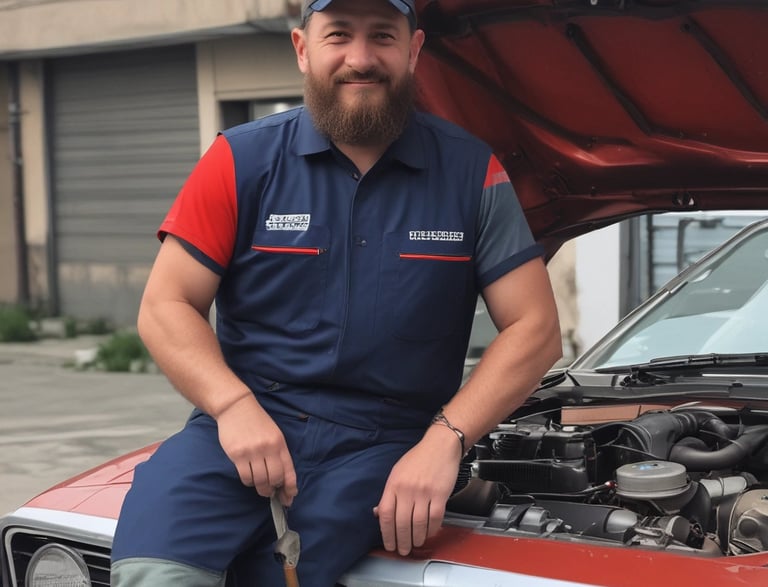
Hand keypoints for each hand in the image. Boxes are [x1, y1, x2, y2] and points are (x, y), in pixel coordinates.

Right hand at [215, 394, 297, 505]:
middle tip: (271, 493)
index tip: (290, 497)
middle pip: (275, 478)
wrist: (236, 407)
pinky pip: (245, 477)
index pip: (289, 470)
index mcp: (280, 443)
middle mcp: (268, 448)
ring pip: (260, 481)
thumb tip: (281, 477)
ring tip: (262, 488)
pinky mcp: (238, 455)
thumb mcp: (274, 434)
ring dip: (262, 489)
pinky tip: (250, 479)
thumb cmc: (257, 421)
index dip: (290, 488)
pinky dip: (249, 482)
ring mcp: (253, 452)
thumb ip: (278, 453)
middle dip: (274, 490)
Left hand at [374, 426, 461, 554]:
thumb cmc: (419, 458)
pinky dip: (431, 530)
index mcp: (394, 484)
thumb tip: (379, 513)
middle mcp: (407, 489)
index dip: (386, 533)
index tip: (388, 543)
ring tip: (415, 544)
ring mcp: (424, 492)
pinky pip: (435, 519)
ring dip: (416, 539)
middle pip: (402, 523)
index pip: (385, 514)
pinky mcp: (440, 494)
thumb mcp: (397, 472)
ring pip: (418, 524)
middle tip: (402, 550)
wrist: (441, 445)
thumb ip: (389, 493)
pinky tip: (429, 533)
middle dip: (401, 541)